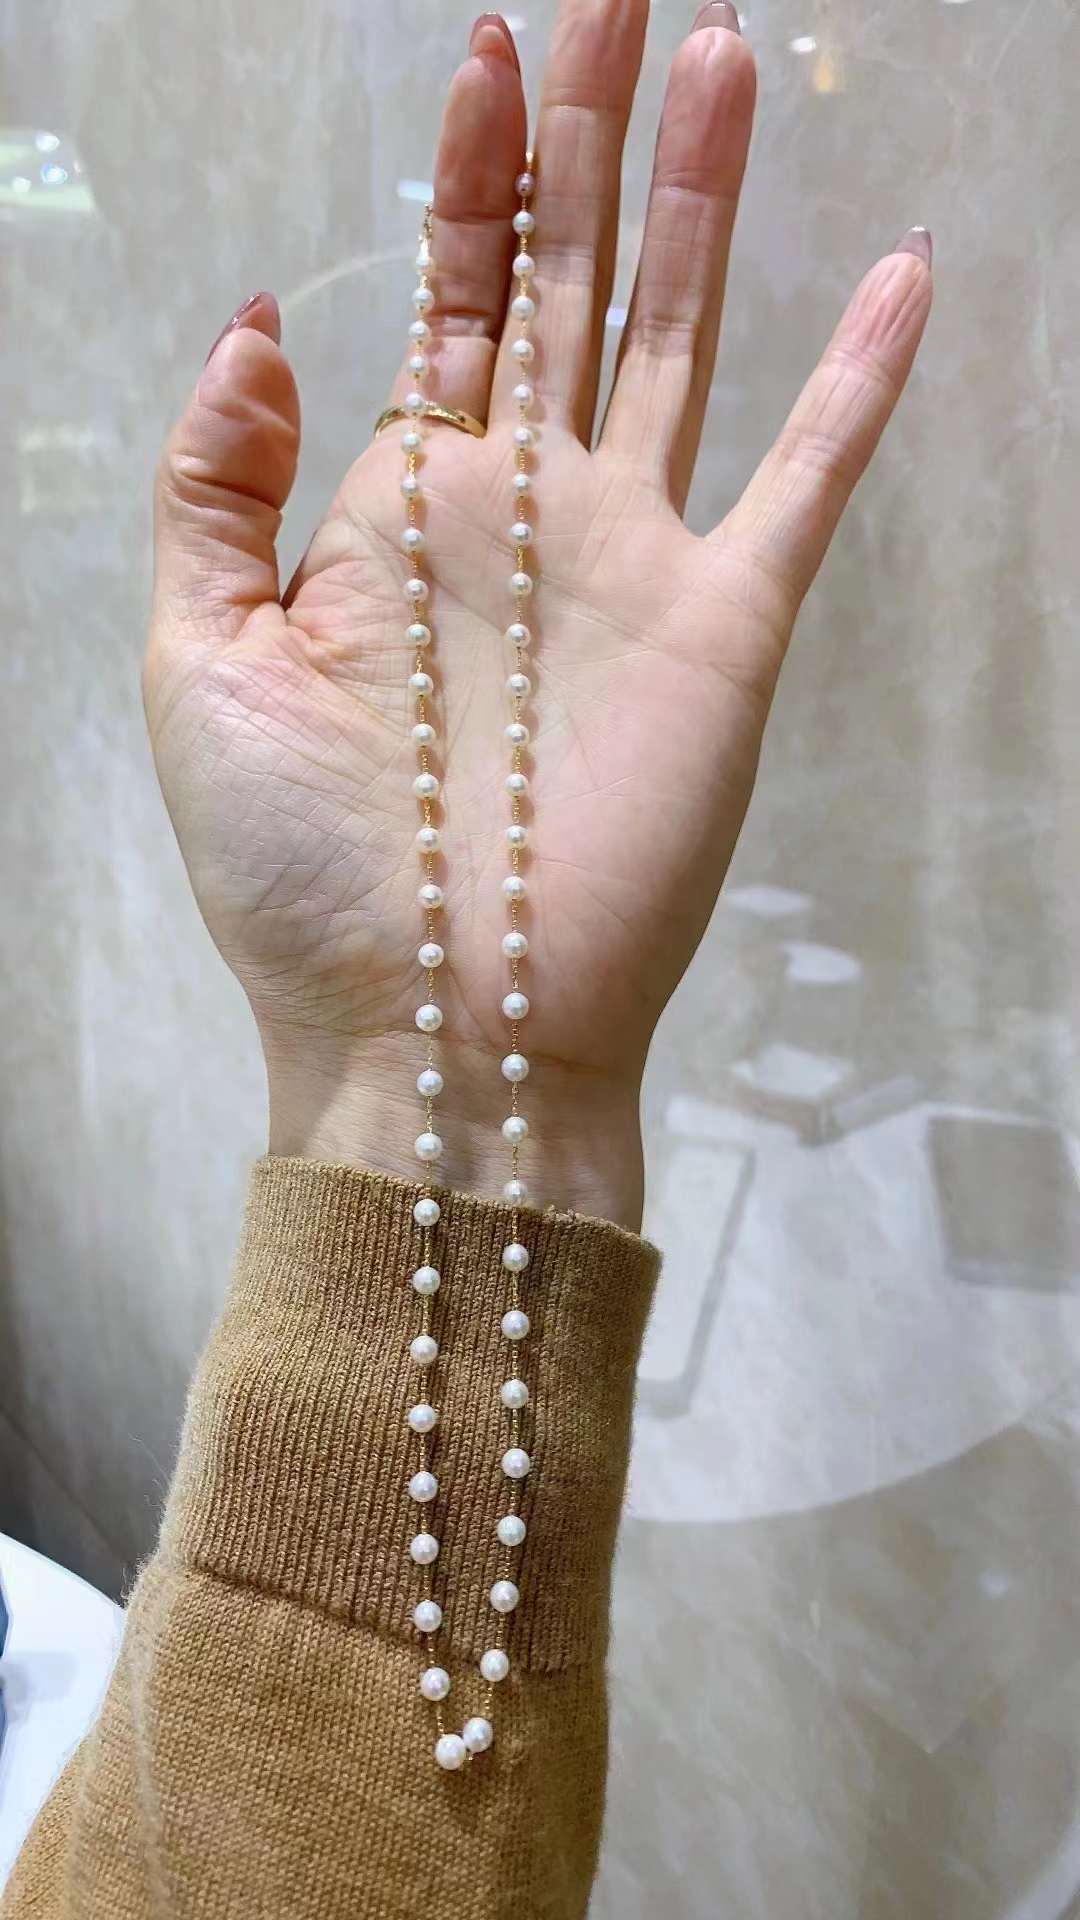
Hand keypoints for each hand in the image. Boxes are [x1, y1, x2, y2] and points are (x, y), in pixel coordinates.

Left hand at [144, 1, 930, 1227]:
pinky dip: (856, 381)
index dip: (467, 173)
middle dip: (584, 136)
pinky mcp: (726, 629)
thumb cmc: (298, 868)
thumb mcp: (198, 659)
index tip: (481, 42)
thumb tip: (268, 319)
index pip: (450, 298)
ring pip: (685, 339)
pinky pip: (807, 480)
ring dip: (704, 203)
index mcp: (401, 506)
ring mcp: (635, 562)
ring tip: (721, 58)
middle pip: (573, 281)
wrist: (424, 1023)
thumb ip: (216, 485)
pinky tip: (900, 271)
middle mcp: (528, 508)